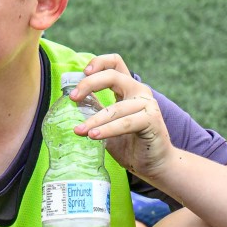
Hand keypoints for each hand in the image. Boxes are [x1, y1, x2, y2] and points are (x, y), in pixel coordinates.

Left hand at [73, 54, 175, 181]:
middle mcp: (139, 91)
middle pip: (113, 76)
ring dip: (94, 119)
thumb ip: (94, 108)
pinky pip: (125, 122)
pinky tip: (94, 136)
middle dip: (89, 84)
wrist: (153, 163)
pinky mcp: (152, 120)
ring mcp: (147, 105)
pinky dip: (107, 129)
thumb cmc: (128, 143)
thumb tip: (73, 99)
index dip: (98, 62)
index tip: (83, 72)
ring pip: (115, 107)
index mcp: (127, 88)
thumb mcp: (105, 122)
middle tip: (72, 98)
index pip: (115, 63)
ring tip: (78, 130)